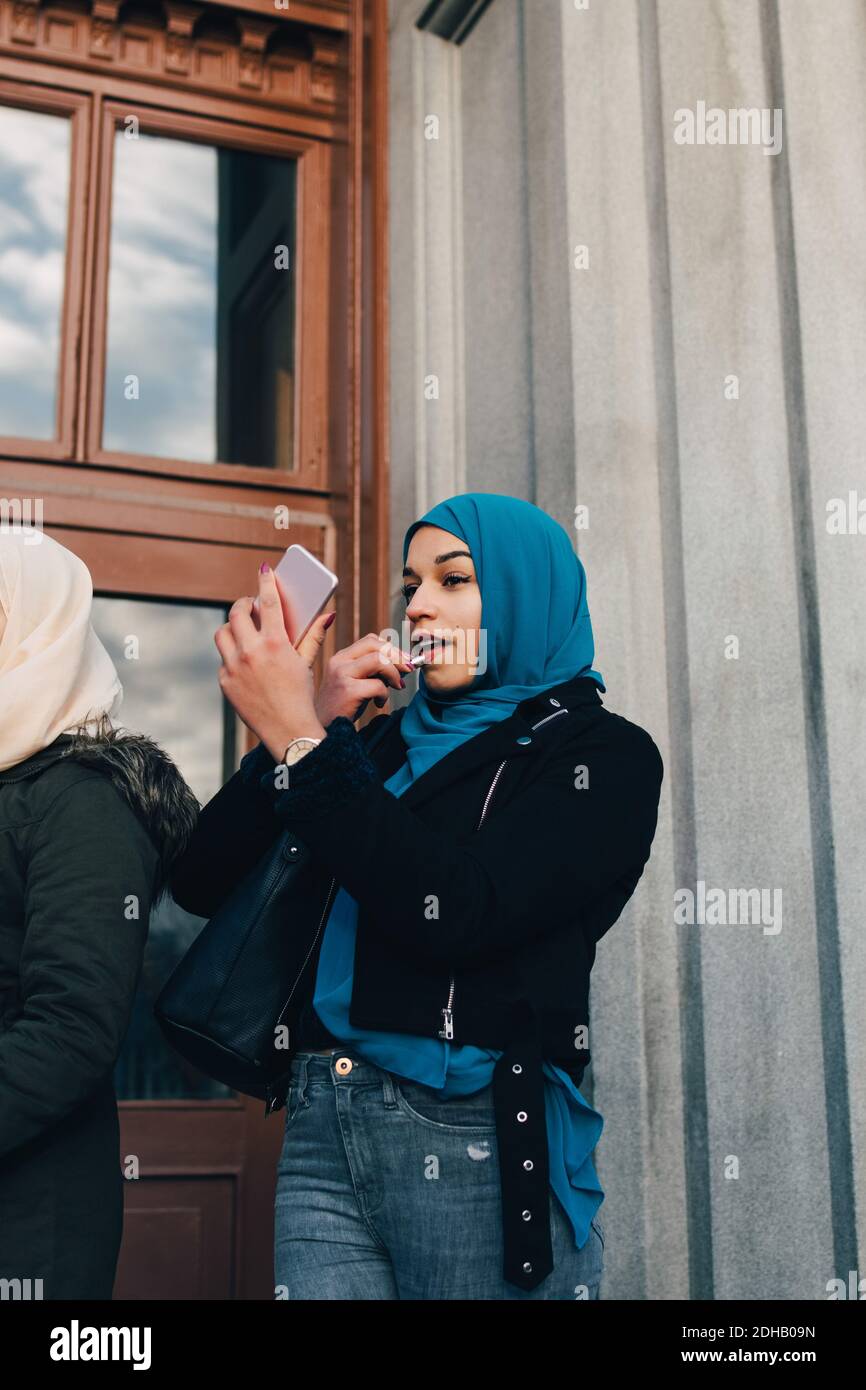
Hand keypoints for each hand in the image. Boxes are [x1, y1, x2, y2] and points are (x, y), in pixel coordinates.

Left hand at [215, 565, 325, 759]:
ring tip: (244, 630)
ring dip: (233, 627)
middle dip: (243, 604)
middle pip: (237, 613)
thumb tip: (327, 614)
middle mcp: (251, 652)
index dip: (265, 581)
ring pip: (224, 633)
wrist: (288, 730)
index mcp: (276, 643)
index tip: (264, 569)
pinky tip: (247, 663)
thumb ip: (312, 635)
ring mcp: (234, 667)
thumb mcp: (306, 663)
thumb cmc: (301, 695)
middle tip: (250, 604)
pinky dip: (234, 656)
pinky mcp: (225, 681)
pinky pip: (225, 659)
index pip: (267, 601)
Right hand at [315, 633, 415, 726]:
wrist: (324, 729)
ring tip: (396, 686)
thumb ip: (374, 670)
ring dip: (393, 673)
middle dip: (397, 656)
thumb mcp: (356, 682)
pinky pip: (377, 685)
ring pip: (378, 660)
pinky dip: (385, 695)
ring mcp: (342, 675)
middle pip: (375, 645)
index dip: (391, 648)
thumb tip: (404, 663)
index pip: (370, 640)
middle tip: (408, 669)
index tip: (404, 660)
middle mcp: (339, 662)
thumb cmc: (344, 707)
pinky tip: (379, 703)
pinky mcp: (348, 691)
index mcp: (341, 657)